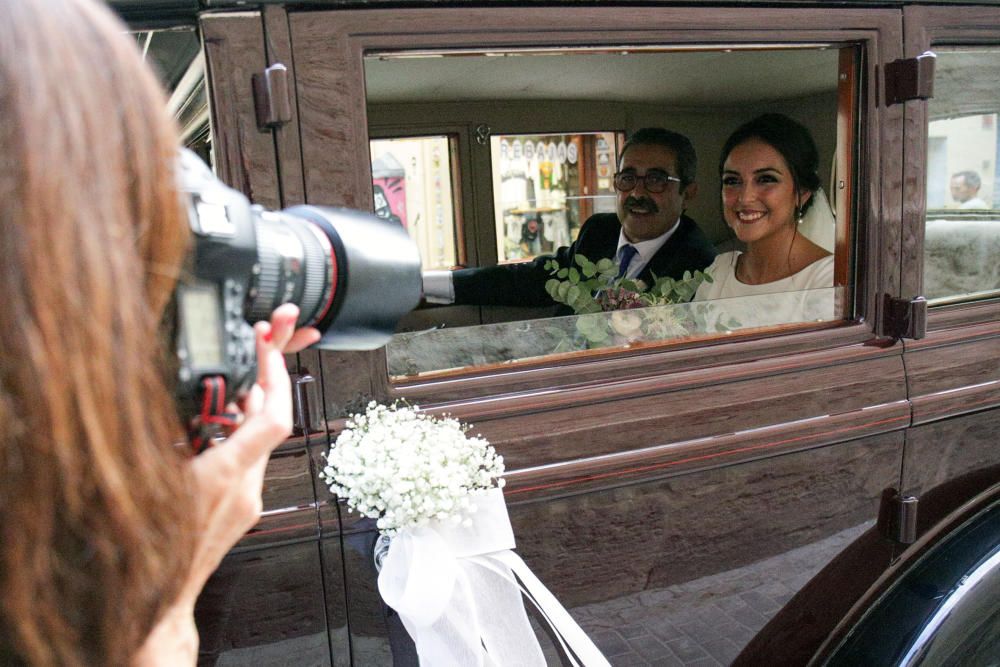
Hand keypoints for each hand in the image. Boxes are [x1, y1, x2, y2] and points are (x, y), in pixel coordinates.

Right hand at [135, 304, 319, 664]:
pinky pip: (249, 464)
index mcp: (224, 476)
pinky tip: (214, 431)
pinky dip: (237, 441)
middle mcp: (245, 489)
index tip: (271, 352)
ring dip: (246, 415)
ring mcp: (247, 503)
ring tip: (225, 392)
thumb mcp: (148, 477)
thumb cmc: (147, 547)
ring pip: (259, 444)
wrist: (156, 600)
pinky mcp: (243, 512)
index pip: (274, 420)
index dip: (276, 380)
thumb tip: (175, 402)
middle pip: (269, 426)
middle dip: (262, 389)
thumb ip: (165, 437)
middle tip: (253, 358)